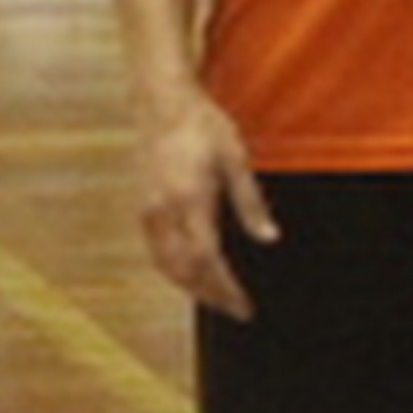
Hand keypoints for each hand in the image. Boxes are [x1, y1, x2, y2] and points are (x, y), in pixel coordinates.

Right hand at [134, 92, 273, 319]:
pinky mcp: (143, 205)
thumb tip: (269, 239)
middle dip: (209, 295)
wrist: (161, 102)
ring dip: (190, 286)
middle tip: (236, 311)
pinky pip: (156, 249)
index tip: (244, 306)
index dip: (224, 288)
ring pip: (164, 263)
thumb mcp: (237, 159)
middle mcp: (162, 210)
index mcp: (189, 200)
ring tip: (218, 299)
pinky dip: (175, 268)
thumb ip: (251, 202)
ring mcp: (148, 209)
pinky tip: (194, 273)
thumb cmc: (204, 126)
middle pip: (183, 269)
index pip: (206, 260)